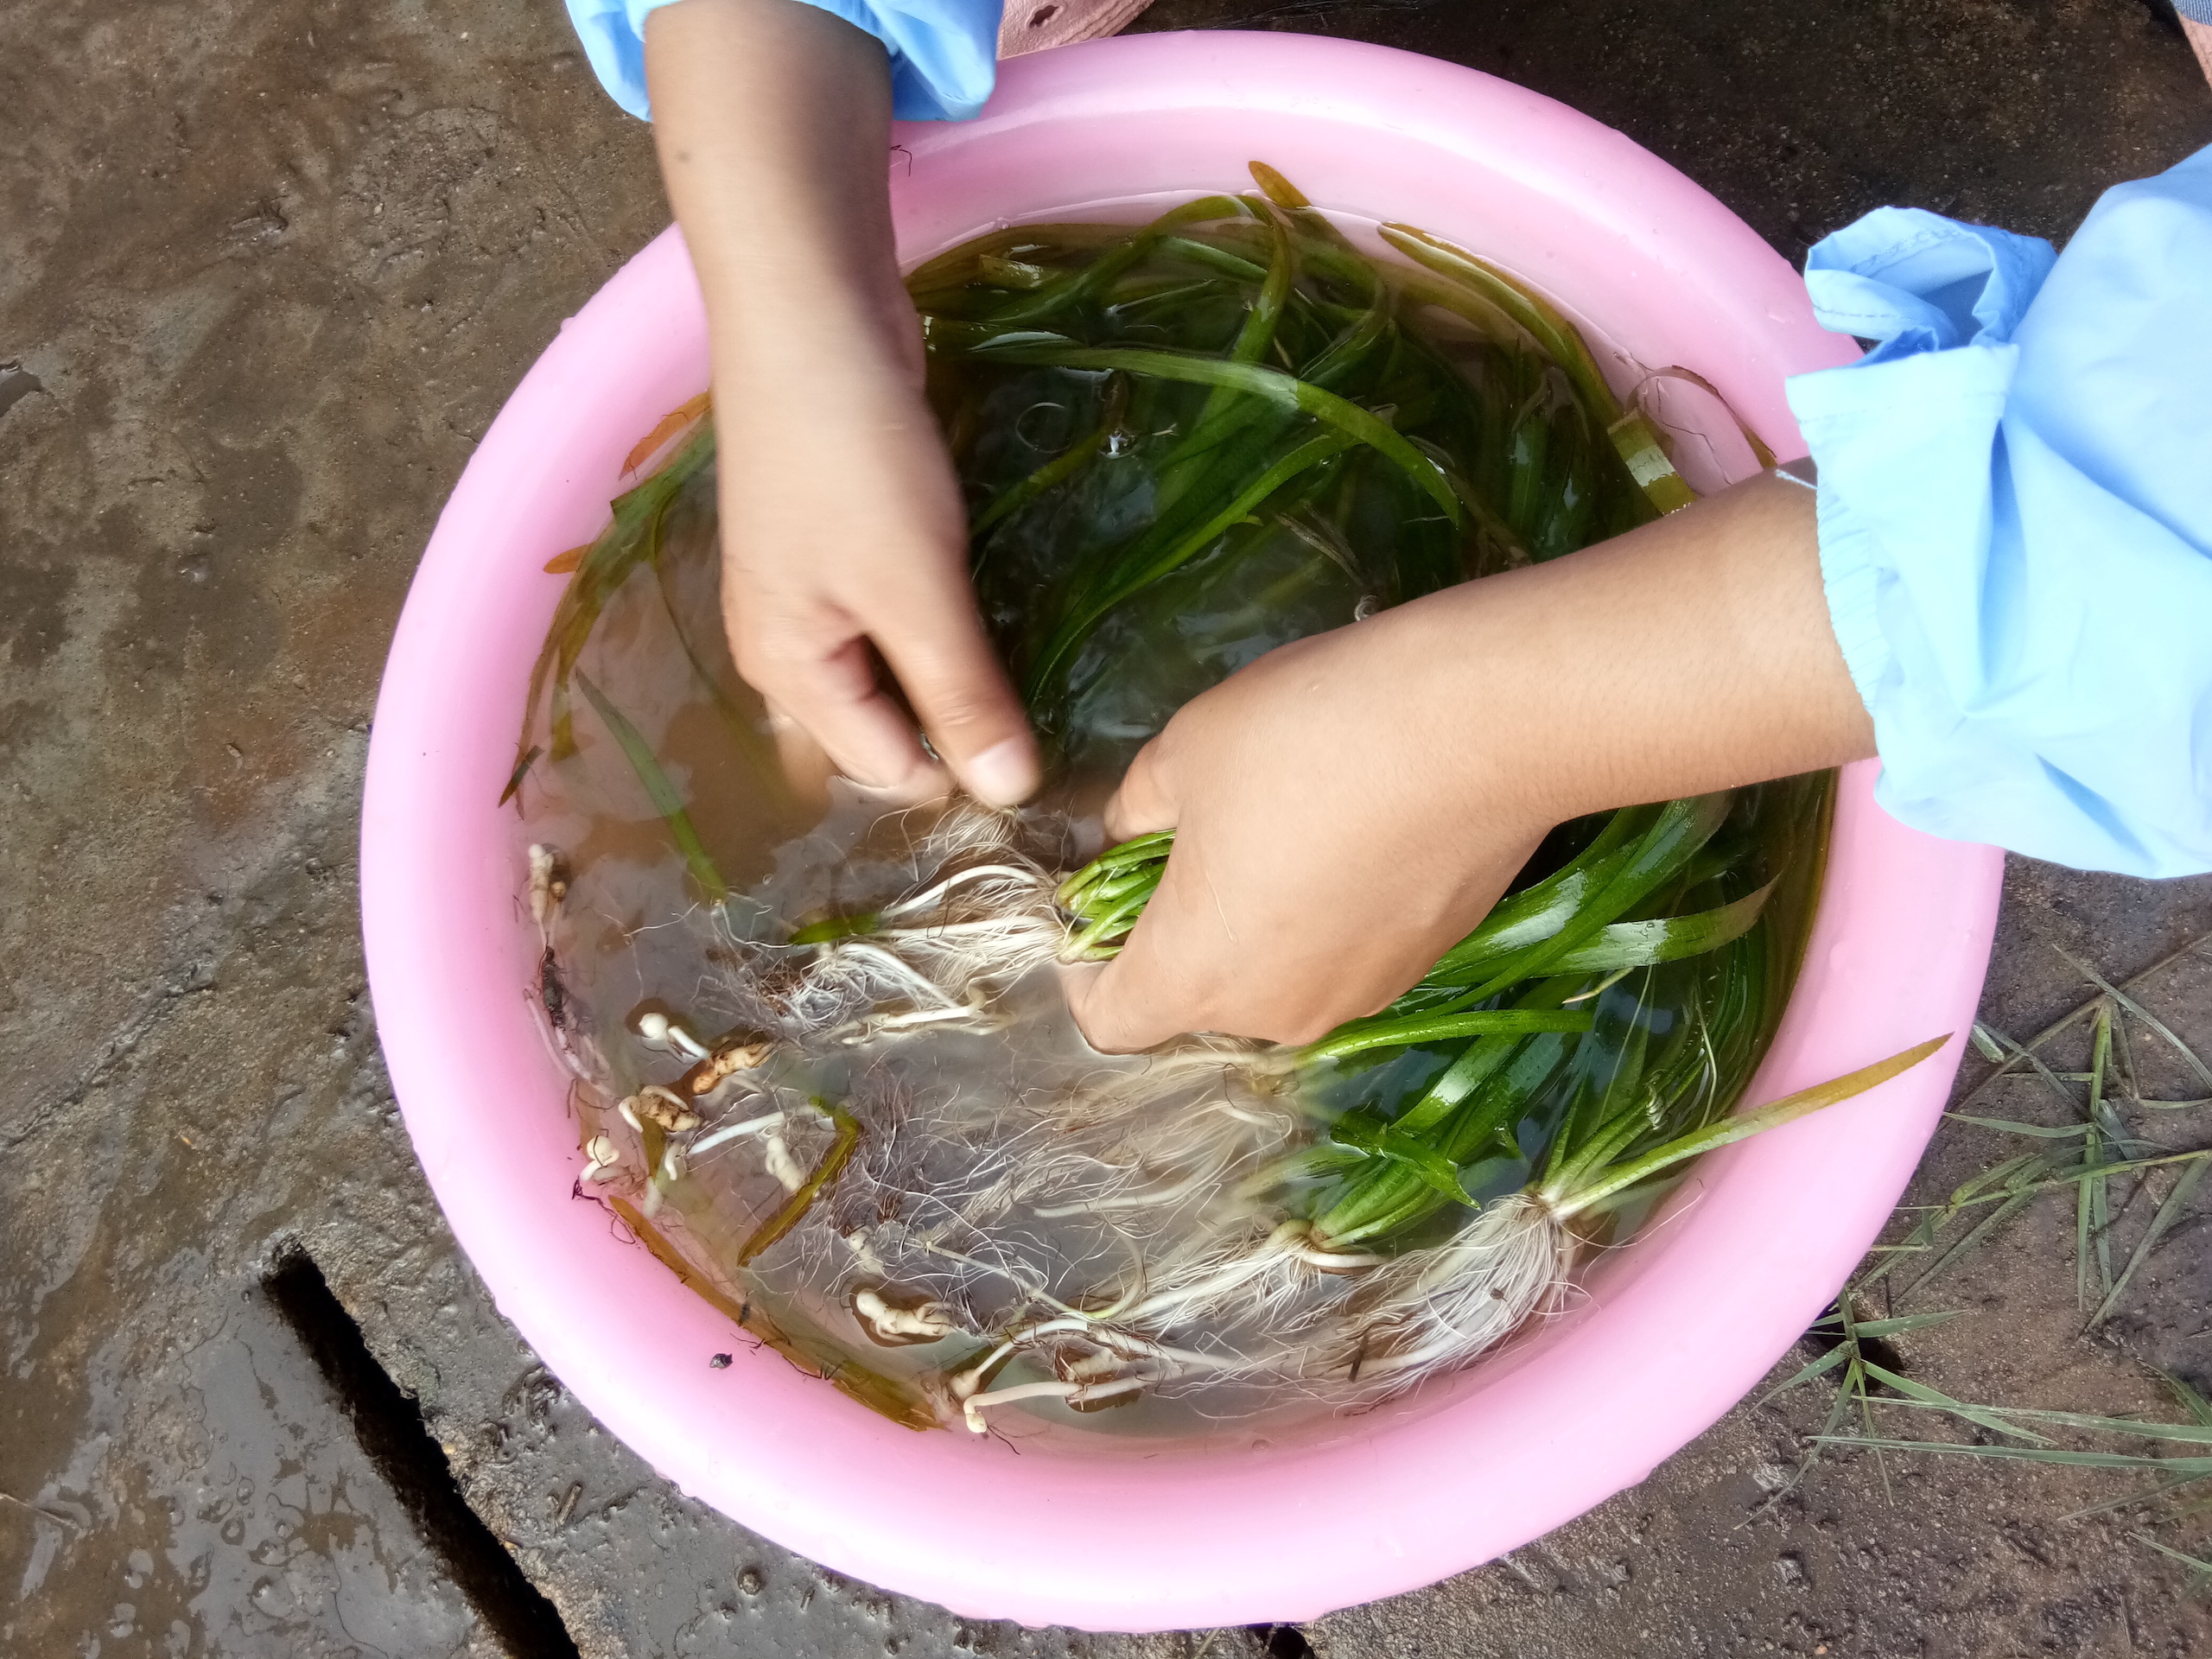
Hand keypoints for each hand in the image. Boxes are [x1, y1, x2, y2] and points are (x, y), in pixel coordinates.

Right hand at [646, 0, 1038, 805]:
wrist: (811, 309)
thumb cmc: (849, 455)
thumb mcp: (913, 588)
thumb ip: (962, 695)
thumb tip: (1010, 797)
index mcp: (788, 675)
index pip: (889, 772)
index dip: (968, 776)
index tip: (1056, 758)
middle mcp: (790, 647)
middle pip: (885, 730)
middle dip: (958, 735)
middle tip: (1054, 719)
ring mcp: (816, 591)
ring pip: (898, 671)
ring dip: (959, 677)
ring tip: (1041, 670)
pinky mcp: (849, 540)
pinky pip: (903, 615)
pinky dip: (949, 623)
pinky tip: (1002, 609)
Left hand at [1064, 473, 1876, 1050]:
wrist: (1485, 724)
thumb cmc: (1307, 736)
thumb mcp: (1186, 750)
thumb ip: (1137, 808)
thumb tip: (1130, 831)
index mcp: (1196, 974)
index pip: (1108, 1018)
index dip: (1084, 967)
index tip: (1093, 903)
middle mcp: (1276, 1014)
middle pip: (1196, 1000)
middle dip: (1177, 932)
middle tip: (1188, 840)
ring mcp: (1362, 996)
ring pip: (1276, 978)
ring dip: (1259, 923)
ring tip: (1279, 824)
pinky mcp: (1426, 962)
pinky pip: (1346, 953)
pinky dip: (1329, 912)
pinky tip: (1351, 828)